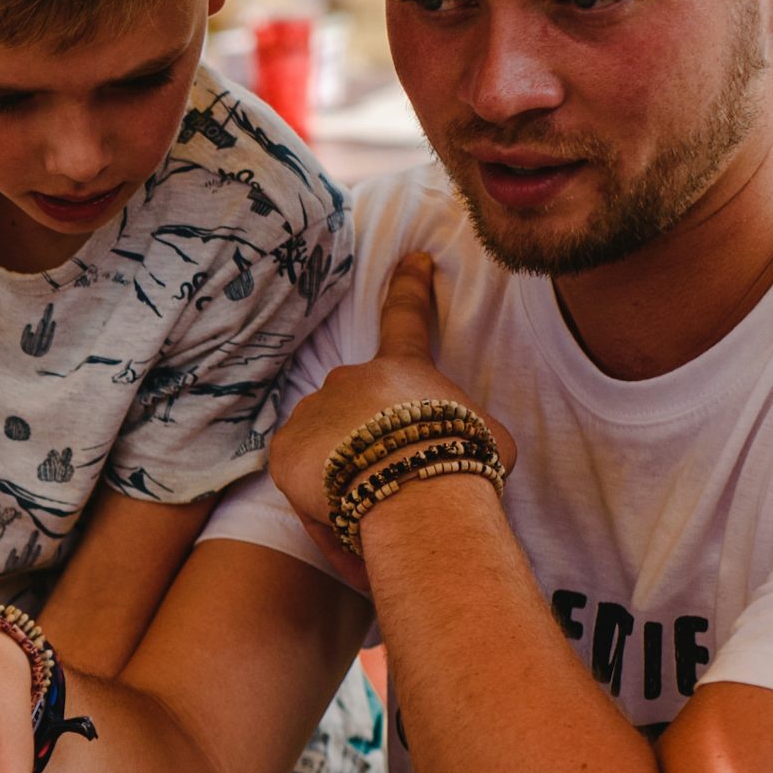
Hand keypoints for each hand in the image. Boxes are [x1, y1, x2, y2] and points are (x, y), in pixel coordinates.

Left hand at [266, 253, 518, 579]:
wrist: (417, 500)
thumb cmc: (465, 470)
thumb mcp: (488, 439)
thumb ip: (463, 428)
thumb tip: (456, 443)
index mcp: (404, 368)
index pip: (408, 316)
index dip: (411, 286)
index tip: (412, 259)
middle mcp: (351, 377)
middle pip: (357, 408)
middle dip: (370, 442)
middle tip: (394, 482)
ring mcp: (312, 408)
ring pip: (325, 444)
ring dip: (344, 472)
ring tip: (373, 505)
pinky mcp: (284, 448)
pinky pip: (300, 474)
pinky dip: (319, 498)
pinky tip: (346, 513)